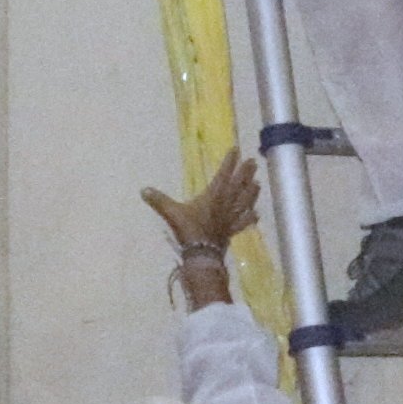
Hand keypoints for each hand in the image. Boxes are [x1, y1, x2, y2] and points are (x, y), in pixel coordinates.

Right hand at [143, 151, 259, 256]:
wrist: (202, 253)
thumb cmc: (189, 229)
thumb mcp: (172, 212)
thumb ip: (159, 200)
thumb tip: (143, 190)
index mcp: (214, 195)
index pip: (224, 174)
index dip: (230, 162)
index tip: (236, 150)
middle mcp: (226, 203)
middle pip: (239, 185)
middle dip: (246, 172)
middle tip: (253, 161)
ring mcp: (232, 217)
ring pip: (246, 201)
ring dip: (252, 192)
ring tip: (258, 183)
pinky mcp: (233, 230)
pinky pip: (244, 222)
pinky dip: (251, 218)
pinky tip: (256, 215)